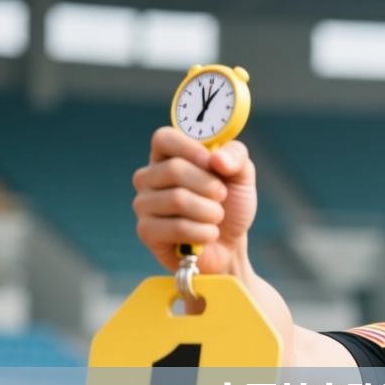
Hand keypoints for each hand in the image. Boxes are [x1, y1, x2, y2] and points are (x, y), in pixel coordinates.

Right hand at [132, 127, 256, 275]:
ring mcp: (143, 203)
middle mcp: (149, 176)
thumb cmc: (231, 206)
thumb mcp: (242, 175)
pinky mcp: (146, 231)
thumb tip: (216, 159)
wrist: (230, 246)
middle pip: (174, 170)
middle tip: (222, 198)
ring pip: (178, 200)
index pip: (164, 138)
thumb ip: (236, 156)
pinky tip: (208, 235)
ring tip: (216, 218)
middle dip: (210, 187)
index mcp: (167, 156)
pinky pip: (177, 228)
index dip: (191, 150)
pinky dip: (203, 233)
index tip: (214, 165)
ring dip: (210, 212)